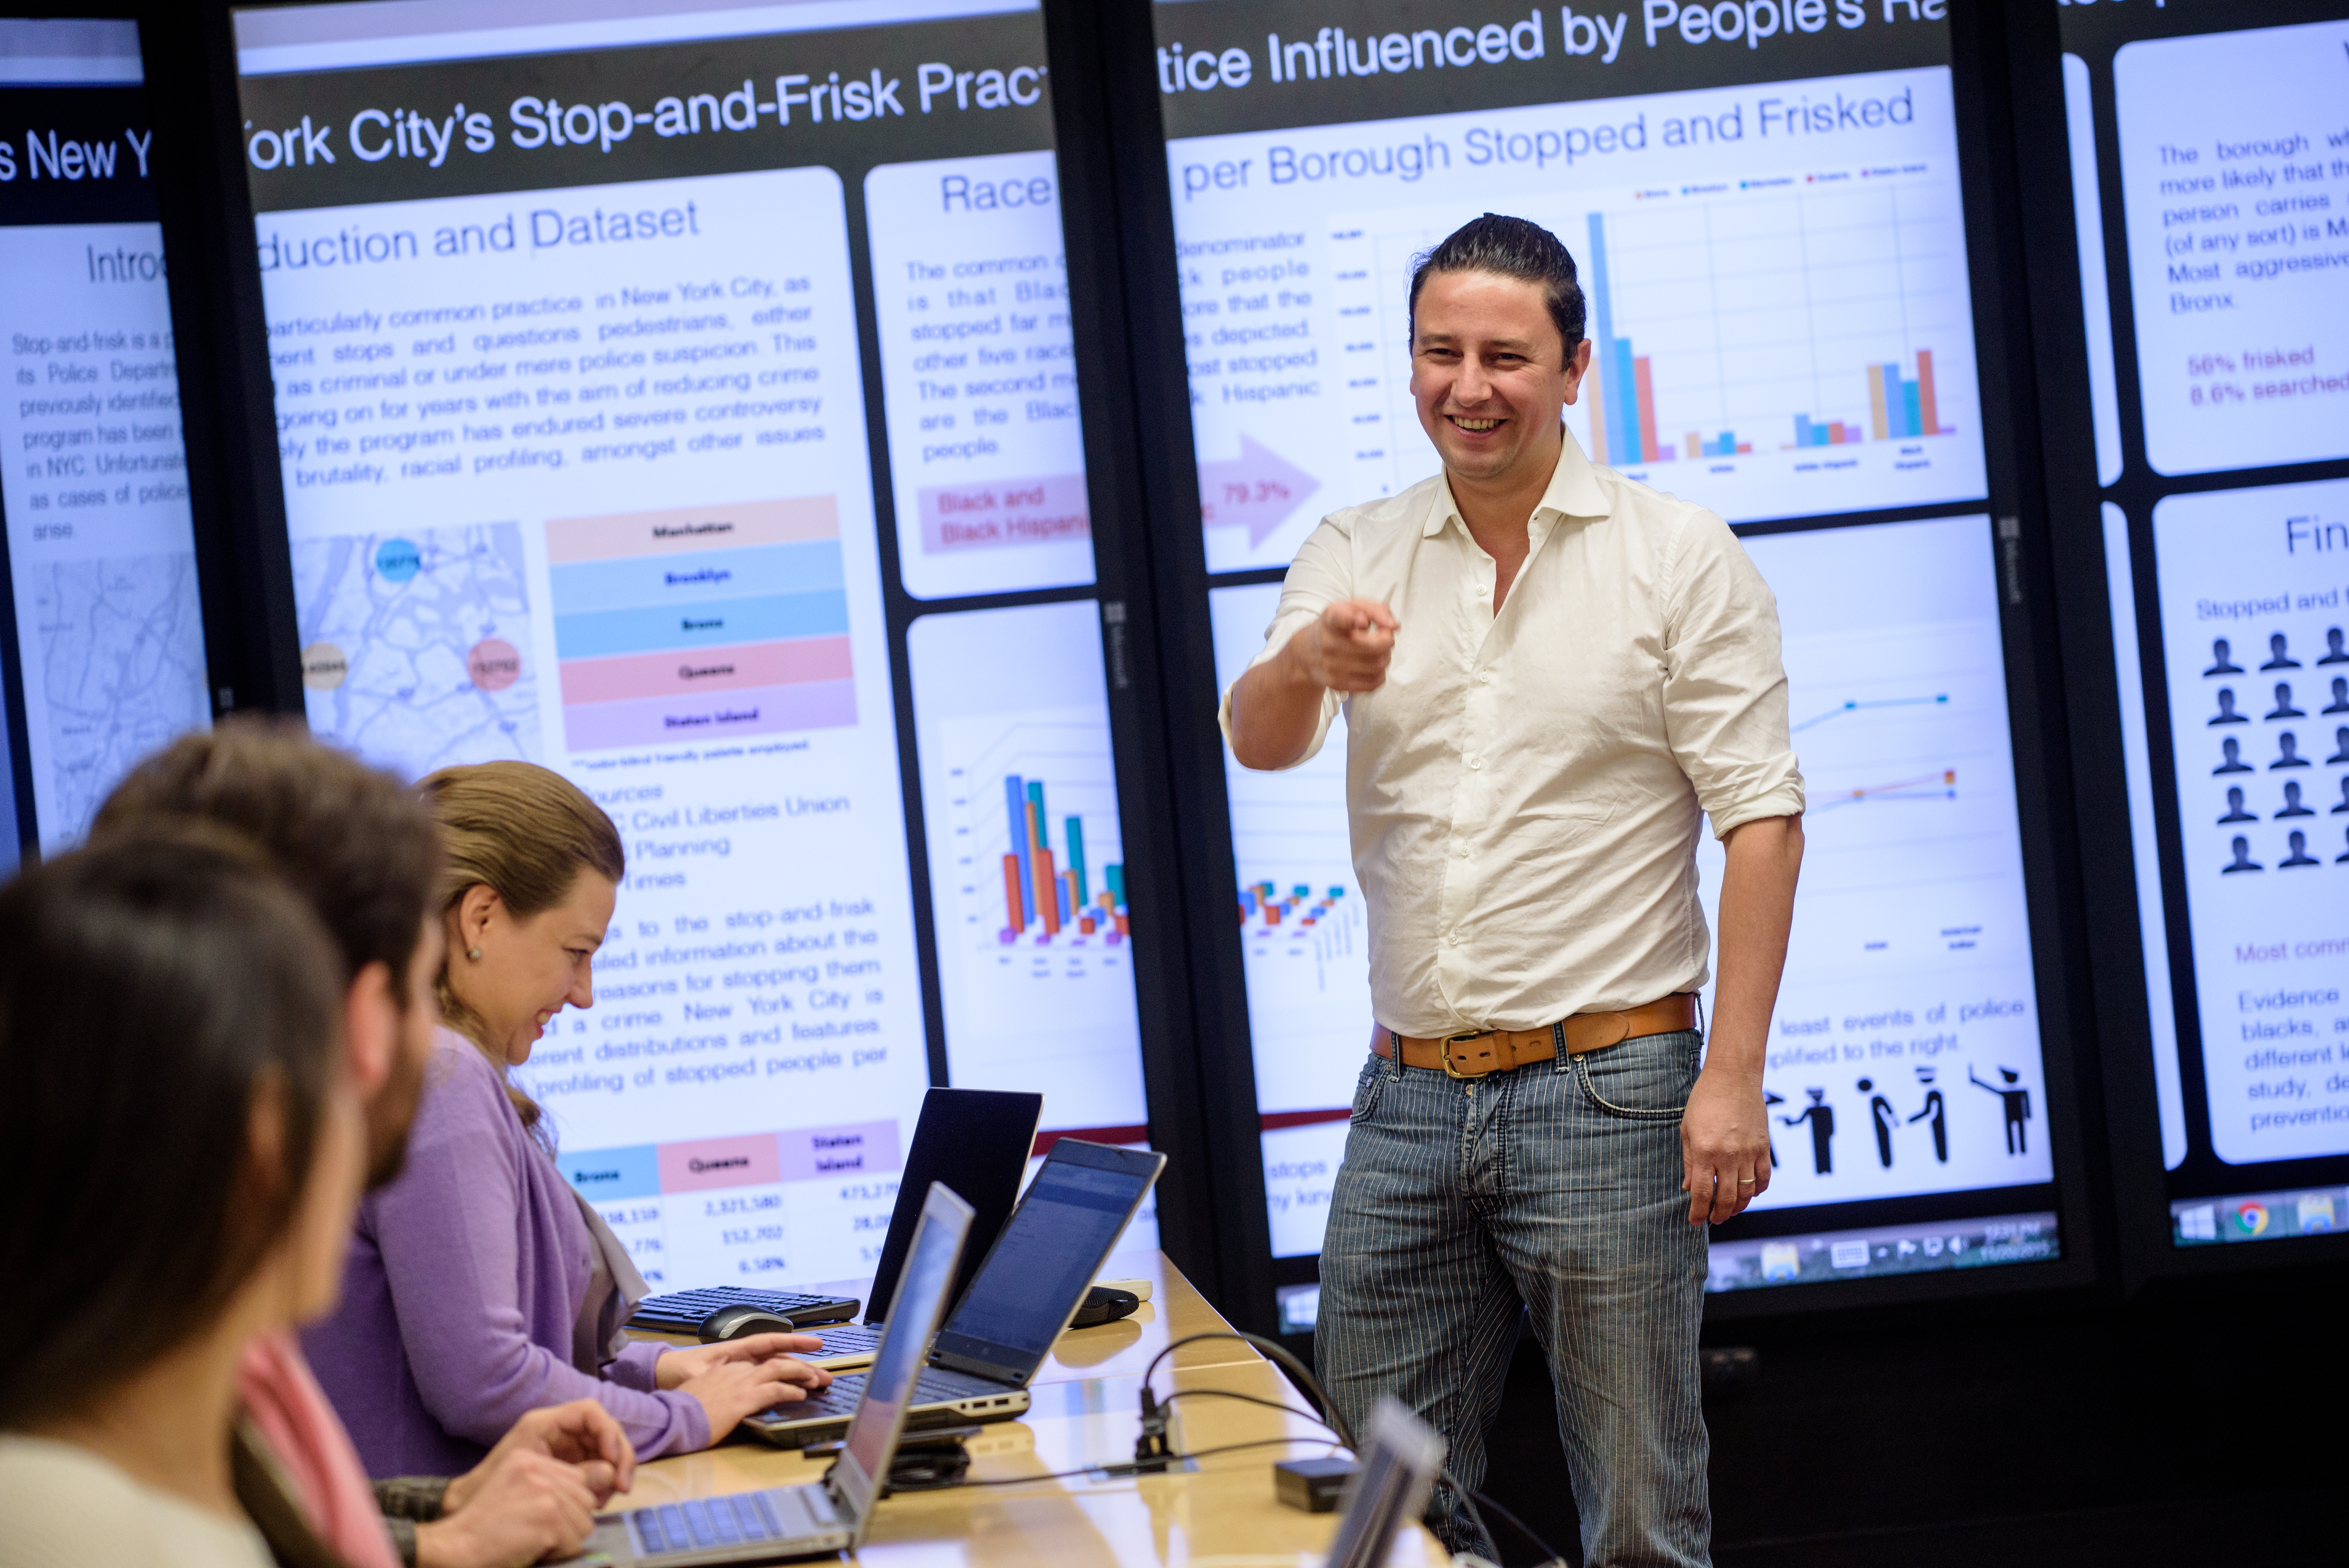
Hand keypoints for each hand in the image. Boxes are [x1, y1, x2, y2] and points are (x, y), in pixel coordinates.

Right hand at [412, 1450, 599, 1567]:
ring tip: (535, 1540)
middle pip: (585, 1499)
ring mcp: (545, 1493)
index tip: (548, 1518)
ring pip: (585, 1522)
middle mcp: (539, 1470)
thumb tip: (607, 1475)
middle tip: (539, 1532)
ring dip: (564, 1539)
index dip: (569, 1504)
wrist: (457, 1544)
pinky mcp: (549, 1519)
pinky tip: (533, 1548)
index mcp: (529, 1459)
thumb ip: (552, 1482)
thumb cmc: (484, 1523)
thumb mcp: (514, 1487)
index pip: (577, 1479)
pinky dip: (558, 1553)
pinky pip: (574, 1542)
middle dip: (570, 1522)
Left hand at [445, 1400, 634, 1514]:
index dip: (608, 1432)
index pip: (590, 1412)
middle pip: (605, 1432)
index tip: (611, 1459)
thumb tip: (608, 1474)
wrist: (468, 1503)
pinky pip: (597, 1470)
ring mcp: (566, 1449)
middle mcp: (560, 1431)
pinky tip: (598, 1502)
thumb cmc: (491, 1485)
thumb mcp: (531, 1473)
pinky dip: (603, 1484)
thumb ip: (571, 1472)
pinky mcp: (569, 1467)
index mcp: (546, 1423)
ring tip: (606, 1500)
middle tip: (623, 1486)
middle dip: (620, 1457)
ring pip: (606, 1452)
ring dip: (614, 1474)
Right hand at [657, 1335, 832, 1442]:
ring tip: (816, 1381)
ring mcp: (741, 1382)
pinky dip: (791, 1391)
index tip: (795, 1367)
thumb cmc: (684, 1410)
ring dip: (802, 1374)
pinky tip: (800, 1395)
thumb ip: (722, 1391)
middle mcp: (736, 1369)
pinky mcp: (744, 1397)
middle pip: (776, 1361)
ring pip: (780, 1369)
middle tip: (819, 1375)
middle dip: (800, 1366)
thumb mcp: (704, 1394)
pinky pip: (776, 1389)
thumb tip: (731, 1399)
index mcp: (727, 1367)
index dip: (782, 1363)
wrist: (671, 1418)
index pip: (762, 1359)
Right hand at [1289, 599, 1397, 693]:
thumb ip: (1376, 610)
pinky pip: (1373, 684)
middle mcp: (1330, 643)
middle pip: (1376, 647)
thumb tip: (1394, 626)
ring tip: (1376, 652)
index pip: (1340, 619)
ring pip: (1378, 666)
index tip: (1363, 622)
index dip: (1353, 619)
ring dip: (1385, 658)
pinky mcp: (1337, 684)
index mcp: (1332, 620)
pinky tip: (1372, 666)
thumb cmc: (1337, 627)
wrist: (1307, 652)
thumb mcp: (1351, 608)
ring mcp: (1332, 666)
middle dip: (1387, 642)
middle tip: (1383, 637)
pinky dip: (1380, 675)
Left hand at [1680, 1068, 1770, 1224]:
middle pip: (1727, 1198)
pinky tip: (1750, 1194)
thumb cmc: (1704, 1101)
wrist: (1733, 1077)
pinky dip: (1758, 1191)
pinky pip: (1764, 1178)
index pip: (1702, 1193)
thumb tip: (1689, 1188)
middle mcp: (1728, 1155)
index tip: (1695, 1221)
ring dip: (1738, 1207)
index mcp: (1705, 1151)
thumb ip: (1690, 1162)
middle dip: (1719, 1214)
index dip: (1698, 1212)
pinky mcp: (1764, 1147)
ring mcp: (1749, 1152)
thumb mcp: (1687, 1130)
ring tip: (1729, 1210)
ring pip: (1747, 1193)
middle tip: (1713, 1219)